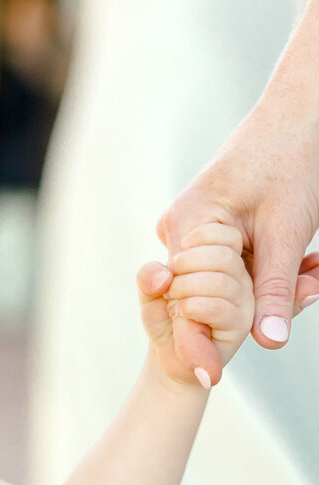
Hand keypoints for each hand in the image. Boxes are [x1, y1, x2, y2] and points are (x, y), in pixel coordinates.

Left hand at [138, 225, 253, 389]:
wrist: (171, 358)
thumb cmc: (164, 318)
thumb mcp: (150, 291)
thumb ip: (148, 276)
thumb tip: (163, 276)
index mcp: (228, 259)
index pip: (226, 234)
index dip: (193, 242)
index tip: (174, 263)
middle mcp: (242, 277)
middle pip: (224, 255)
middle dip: (185, 267)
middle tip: (170, 288)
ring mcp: (245, 301)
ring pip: (221, 282)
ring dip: (185, 290)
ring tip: (174, 304)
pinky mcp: (241, 325)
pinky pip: (219, 308)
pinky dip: (191, 308)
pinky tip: (180, 313)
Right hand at [158, 109, 318, 364]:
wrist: (300, 106)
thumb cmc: (294, 154)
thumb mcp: (289, 227)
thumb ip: (275, 288)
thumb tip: (270, 343)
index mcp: (189, 226)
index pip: (187, 300)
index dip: (200, 342)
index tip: (211, 378)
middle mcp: (180, 230)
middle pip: (205, 295)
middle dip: (252, 307)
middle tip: (313, 285)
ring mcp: (192, 230)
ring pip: (224, 284)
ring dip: (269, 287)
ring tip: (316, 271)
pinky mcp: (210, 229)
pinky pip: (234, 266)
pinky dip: (268, 271)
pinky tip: (306, 262)